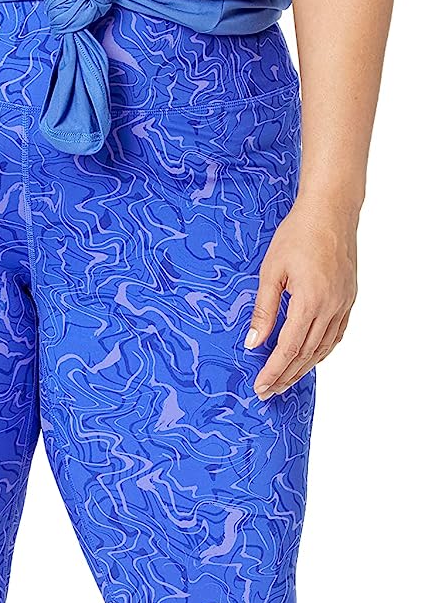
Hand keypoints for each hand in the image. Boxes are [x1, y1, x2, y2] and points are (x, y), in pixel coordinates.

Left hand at [245, 198, 357, 398]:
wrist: (331, 211)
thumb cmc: (298, 234)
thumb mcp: (271, 271)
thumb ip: (264, 310)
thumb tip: (253, 342)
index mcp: (310, 300)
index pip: (289, 348)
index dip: (274, 370)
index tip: (261, 386)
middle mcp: (331, 306)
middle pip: (307, 354)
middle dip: (286, 375)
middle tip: (268, 391)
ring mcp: (343, 303)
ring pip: (324, 348)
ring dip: (304, 368)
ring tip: (285, 381)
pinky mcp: (349, 298)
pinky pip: (336, 335)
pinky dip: (322, 351)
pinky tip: (310, 359)